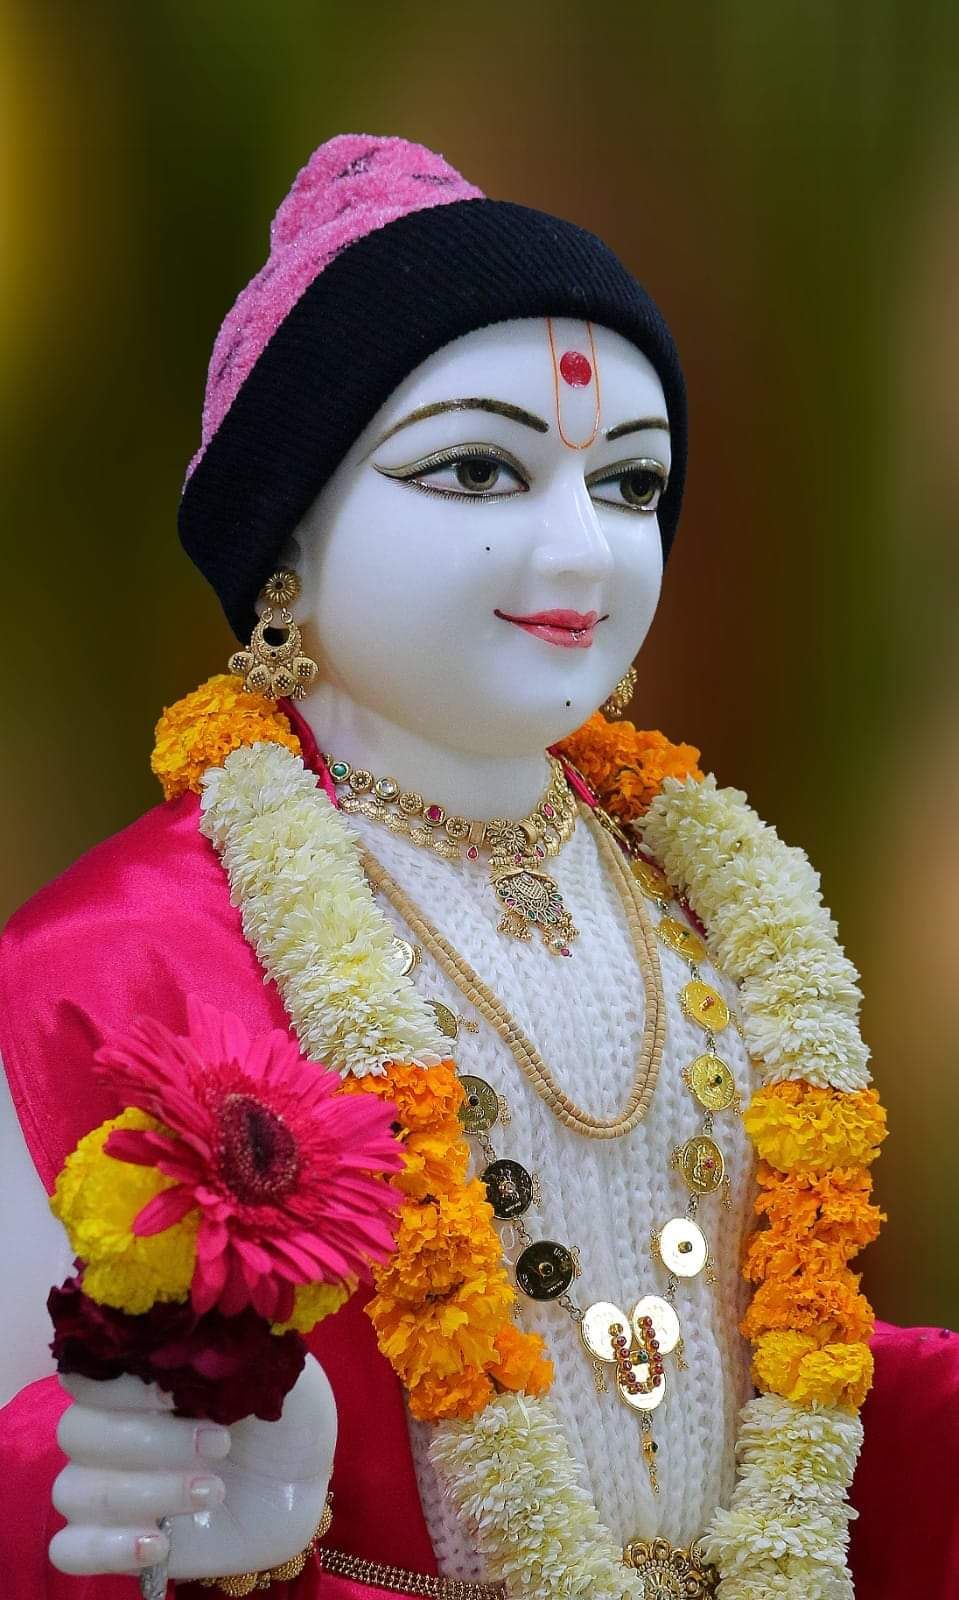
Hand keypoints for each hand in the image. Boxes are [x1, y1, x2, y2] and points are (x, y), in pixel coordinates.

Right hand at [49, 1355, 335, 1578]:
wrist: (303, 1483)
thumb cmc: (282, 1414)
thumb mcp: (277, 1370)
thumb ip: (238, 1347)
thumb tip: (198, 1336)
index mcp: (137, 1376)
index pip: (85, 1370)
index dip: (122, 1384)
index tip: (176, 1390)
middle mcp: (109, 1427)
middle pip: (78, 1431)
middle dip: (149, 1439)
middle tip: (219, 1442)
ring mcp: (107, 1486)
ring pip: (74, 1491)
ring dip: (144, 1492)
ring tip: (213, 1490)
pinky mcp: (114, 1540)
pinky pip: (70, 1549)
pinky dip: (106, 1548)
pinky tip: (159, 1541)